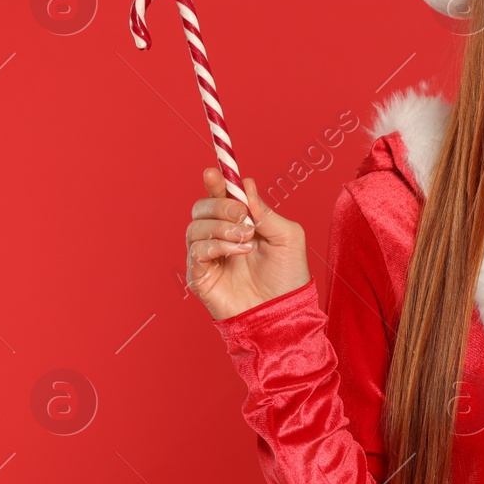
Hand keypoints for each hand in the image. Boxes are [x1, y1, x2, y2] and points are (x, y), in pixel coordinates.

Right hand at [186, 168, 310, 320]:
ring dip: (221, 227)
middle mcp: (219, 237)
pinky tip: (239, 251)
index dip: (215, 183)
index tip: (215, 173)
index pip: (219, 197)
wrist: (284, 311)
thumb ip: (266, 210)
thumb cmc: (288, 276)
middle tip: (243, 216)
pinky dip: (217, 245)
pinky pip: (196, 250)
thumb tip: (245, 185)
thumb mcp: (287, 236)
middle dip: (220, 205)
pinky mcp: (200, 275)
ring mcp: (208, 256)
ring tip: (246, 238)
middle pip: (200, 208)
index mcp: (239, 224)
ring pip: (195, 227)